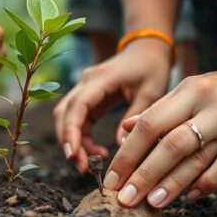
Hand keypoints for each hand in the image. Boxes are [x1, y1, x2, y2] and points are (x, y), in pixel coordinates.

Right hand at [53, 39, 172, 172]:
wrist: (148, 49)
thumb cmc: (152, 68)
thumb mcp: (152, 92)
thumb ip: (137, 117)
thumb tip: (122, 146)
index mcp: (103, 78)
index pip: (78, 105)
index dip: (72, 131)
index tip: (74, 154)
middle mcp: (87, 81)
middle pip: (65, 113)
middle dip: (68, 142)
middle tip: (82, 167)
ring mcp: (85, 88)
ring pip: (67, 117)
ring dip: (73, 142)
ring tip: (88, 165)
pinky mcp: (88, 97)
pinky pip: (77, 119)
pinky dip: (82, 138)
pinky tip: (97, 152)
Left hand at [105, 54, 216, 207]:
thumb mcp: (202, 88)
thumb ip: (166, 109)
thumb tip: (126, 130)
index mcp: (190, 89)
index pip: (148, 123)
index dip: (127, 153)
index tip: (111, 178)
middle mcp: (208, 102)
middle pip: (164, 140)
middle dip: (139, 172)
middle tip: (122, 198)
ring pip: (192, 155)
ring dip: (168, 182)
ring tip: (149, 203)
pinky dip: (207, 183)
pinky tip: (193, 197)